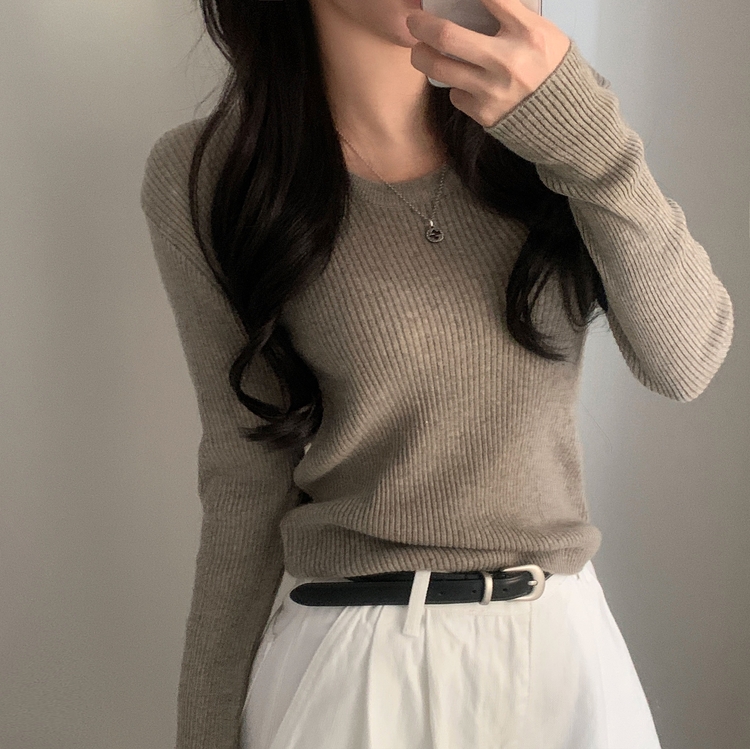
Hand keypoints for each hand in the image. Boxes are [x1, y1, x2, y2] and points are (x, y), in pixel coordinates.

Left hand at [406, 0, 570, 127]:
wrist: (565, 118)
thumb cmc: (552, 69)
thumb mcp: (543, 33)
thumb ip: (513, 16)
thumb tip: (476, 4)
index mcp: (527, 33)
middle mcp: (507, 61)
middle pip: (448, 36)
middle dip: (422, 25)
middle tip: (414, 21)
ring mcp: (493, 90)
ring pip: (440, 69)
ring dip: (421, 56)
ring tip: (419, 50)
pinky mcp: (484, 113)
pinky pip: (455, 93)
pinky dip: (454, 84)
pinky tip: (464, 81)